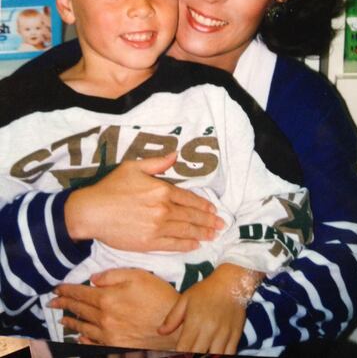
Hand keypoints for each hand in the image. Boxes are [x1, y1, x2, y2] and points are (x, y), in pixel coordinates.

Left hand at [50, 268, 180, 348]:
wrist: (174, 326)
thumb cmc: (158, 296)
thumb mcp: (138, 275)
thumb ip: (113, 275)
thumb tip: (93, 278)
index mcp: (107, 298)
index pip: (81, 293)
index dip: (67, 290)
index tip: (57, 289)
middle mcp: (104, 318)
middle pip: (79, 310)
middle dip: (64, 305)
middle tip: (52, 303)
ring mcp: (108, 335)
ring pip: (83, 328)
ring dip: (71, 322)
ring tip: (62, 319)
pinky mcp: (115, 347)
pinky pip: (93, 343)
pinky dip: (83, 340)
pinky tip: (79, 337)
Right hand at [65, 153, 223, 251]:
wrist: (91, 212)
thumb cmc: (111, 187)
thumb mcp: (133, 167)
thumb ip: (157, 163)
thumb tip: (176, 154)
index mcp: (162, 190)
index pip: (189, 199)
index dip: (203, 205)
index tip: (213, 209)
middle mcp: (163, 209)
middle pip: (191, 216)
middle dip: (208, 221)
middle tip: (221, 225)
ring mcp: (157, 227)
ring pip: (185, 231)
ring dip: (202, 233)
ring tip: (213, 235)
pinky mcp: (149, 243)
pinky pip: (173, 244)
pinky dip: (186, 245)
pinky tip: (195, 245)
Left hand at [158, 263, 261, 354]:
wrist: (231, 282)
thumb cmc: (206, 290)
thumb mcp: (186, 299)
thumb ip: (172, 317)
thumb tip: (160, 332)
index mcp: (195, 321)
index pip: (183, 349)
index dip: (179, 355)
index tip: (178, 354)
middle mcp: (209, 329)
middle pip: (198, 356)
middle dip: (192, 357)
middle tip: (190, 353)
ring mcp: (223, 333)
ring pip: (214, 357)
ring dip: (207, 357)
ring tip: (203, 352)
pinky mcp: (235, 335)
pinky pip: (229, 354)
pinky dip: (221, 356)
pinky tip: (214, 353)